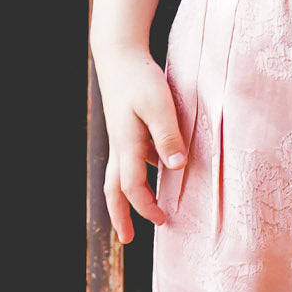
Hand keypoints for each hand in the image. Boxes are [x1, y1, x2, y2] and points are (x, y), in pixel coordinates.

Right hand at [93, 46, 187, 243]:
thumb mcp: (159, 104)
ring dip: (125, 195)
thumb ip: (167, 135)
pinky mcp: (125, 124)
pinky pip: (127, 157)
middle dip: (120, 215)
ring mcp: (120, 134)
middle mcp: (120, 144)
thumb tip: (177, 167)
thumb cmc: (140, 77)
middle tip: (127, 238)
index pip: (132, 186)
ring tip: (138, 208)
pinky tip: (154, 166)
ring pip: (117, 174)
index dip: (145, 206)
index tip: (162, 220)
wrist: (119, 53)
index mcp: (127, 144)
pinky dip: (135, 170)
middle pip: (114, 188)